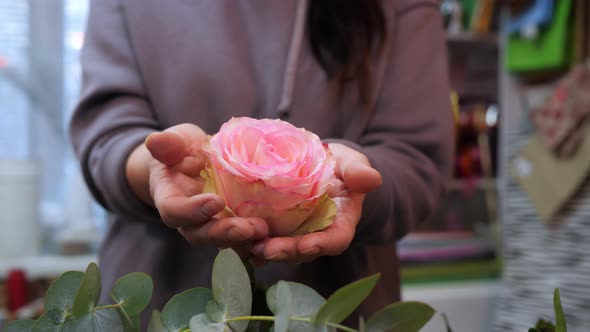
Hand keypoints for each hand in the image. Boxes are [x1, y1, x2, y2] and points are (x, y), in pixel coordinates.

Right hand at [126, 123, 267, 247]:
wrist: (194, 165)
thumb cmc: (181, 152)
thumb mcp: (175, 142)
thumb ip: (168, 145)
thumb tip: (155, 141)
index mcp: (171, 201)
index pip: (176, 211)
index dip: (193, 211)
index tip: (216, 201)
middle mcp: (190, 222)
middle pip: (203, 235)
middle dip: (226, 234)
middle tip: (250, 228)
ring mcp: (212, 228)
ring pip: (227, 243)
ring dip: (248, 243)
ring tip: (267, 233)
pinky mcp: (233, 229)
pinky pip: (246, 243)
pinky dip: (262, 244)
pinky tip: (282, 243)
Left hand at [250, 143, 381, 263]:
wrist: (318, 167)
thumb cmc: (339, 167)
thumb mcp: (351, 164)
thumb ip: (358, 171)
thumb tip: (371, 179)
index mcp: (339, 224)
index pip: (335, 240)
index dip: (322, 245)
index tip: (308, 245)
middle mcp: (315, 235)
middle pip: (301, 250)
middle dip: (284, 251)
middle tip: (265, 249)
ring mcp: (293, 234)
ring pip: (278, 248)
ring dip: (261, 249)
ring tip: (244, 245)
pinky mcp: (273, 227)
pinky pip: (260, 237)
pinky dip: (247, 240)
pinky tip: (232, 239)